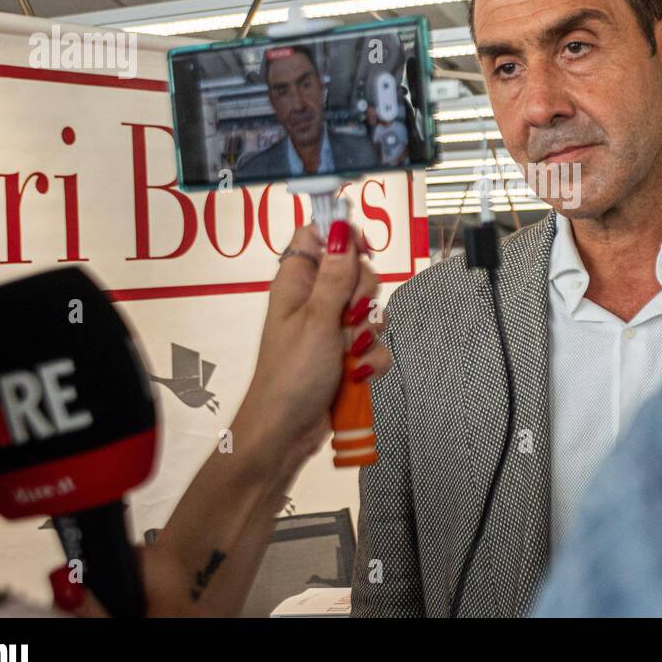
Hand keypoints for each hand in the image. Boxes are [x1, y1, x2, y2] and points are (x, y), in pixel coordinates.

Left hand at [249, 221, 391, 441]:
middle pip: (356, 272)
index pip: (320, 236)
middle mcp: (314, 299)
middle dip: (364, 297)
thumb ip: (336, 276)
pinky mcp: (347, 354)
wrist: (287, 432)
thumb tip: (341, 228)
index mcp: (297, 281)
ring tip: (351, 353)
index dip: (343, 238)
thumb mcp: (317, 319)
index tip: (362, 252)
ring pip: (370, 310)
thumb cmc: (292, 374)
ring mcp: (332, 328)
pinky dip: (372, 359)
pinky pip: (375, 343)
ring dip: (369, 333)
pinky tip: (359, 374)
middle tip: (349, 318)